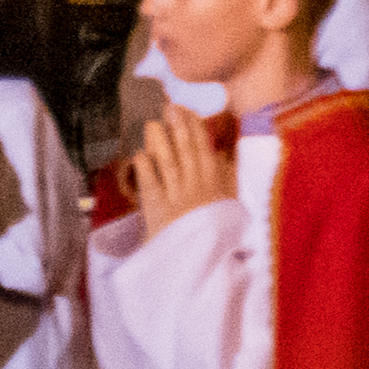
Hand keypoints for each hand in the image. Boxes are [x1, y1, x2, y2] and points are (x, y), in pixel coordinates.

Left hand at [138, 107, 230, 235]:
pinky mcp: (158, 211)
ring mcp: (176, 197)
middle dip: (178, 128)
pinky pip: (151, 186)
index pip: (205, 150)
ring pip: (168, 164)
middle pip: (186, 152)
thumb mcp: (230, 205)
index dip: (196, 129)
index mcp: (215, 184)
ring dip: (160, 142)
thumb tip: (224, 155)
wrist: (201, 262)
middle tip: (169, 107)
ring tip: (152, 123)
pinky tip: (139, 155)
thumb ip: (227, 180)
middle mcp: (196, 186)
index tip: (188, 111)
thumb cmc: (218, 235)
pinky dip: (144, 170)